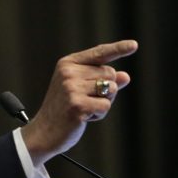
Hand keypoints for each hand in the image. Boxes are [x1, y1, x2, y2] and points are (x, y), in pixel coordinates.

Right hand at [21, 40, 137, 165]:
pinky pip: (106, 105)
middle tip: (85, 100)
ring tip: (84, 108)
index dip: (118, 48)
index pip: (99, 53)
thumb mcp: (81, 89)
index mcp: (68, 64)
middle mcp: (69, 72)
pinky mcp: (77, 105)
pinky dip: (99, 113)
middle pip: (110, 73)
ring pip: (110, 89)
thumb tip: (125, 76)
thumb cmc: (64, 109)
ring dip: (103, 102)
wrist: (43, 132)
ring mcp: (72, 88)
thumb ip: (102, 80)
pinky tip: (83, 117)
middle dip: (106, 89)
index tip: (134, 45)